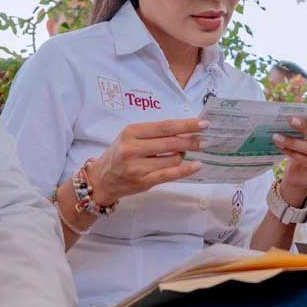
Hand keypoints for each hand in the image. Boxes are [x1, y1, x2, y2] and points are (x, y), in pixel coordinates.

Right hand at [88, 118, 205, 205]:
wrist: (100, 180)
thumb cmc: (118, 155)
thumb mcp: (130, 137)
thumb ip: (153, 134)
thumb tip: (185, 132)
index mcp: (130, 132)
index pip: (164, 127)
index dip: (186, 125)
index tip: (203, 124)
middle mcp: (132, 149)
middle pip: (170, 142)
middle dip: (192, 141)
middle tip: (205, 140)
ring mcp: (137, 167)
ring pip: (172, 159)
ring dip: (185, 156)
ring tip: (188, 153)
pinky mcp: (143, 182)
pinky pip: (169, 175)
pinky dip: (185, 170)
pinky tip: (196, 165)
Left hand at [274, 108, 306, 202]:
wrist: (301, 175)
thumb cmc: (304, 150)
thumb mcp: (306, 136)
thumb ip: (305, 124)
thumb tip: (294, 110)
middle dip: (305, 127)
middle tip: (290, 120)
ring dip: (293, 142)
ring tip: (277, 136)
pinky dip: (293, 153)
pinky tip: (282, 148)